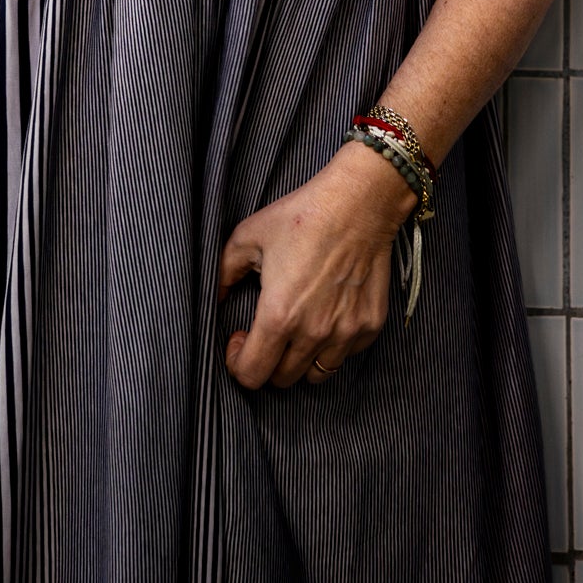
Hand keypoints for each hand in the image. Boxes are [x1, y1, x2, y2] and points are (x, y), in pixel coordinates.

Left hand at [216, 141, 415, 389]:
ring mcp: (345, 333)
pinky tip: (326, 316)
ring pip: (315, 374)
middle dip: (267, 361)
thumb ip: (223, 272)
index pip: (252, 374)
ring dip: (300, 359)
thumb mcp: (249, 236)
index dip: (238, 363)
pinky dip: (332, 346)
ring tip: (297, 329)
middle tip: (267, 332)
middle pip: (282, 379)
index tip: (240, 339)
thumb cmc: (302, 216)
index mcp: (279, 315)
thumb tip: (212, 299)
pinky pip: (345, 355)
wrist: (358, 203)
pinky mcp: (370, 326)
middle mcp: (313, 333)